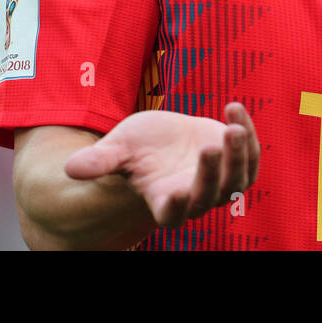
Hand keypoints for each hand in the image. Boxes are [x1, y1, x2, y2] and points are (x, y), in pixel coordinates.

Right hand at [63, 103, 260, 227]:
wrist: (166, 139)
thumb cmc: (138, 148)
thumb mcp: (119, 148)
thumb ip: (101, 160)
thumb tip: (70, 168)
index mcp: (164, 200)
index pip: (172, 215)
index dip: (175, 207)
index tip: (174, 193)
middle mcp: (196, 198)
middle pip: (209, 196)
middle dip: (211, 172)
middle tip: (209, 145)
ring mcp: (221, 183)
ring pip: (238, 179)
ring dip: (238, 154)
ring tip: (232, 126)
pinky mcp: (239, 163)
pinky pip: (250, 153)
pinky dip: (246, 131)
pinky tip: (233, 108)